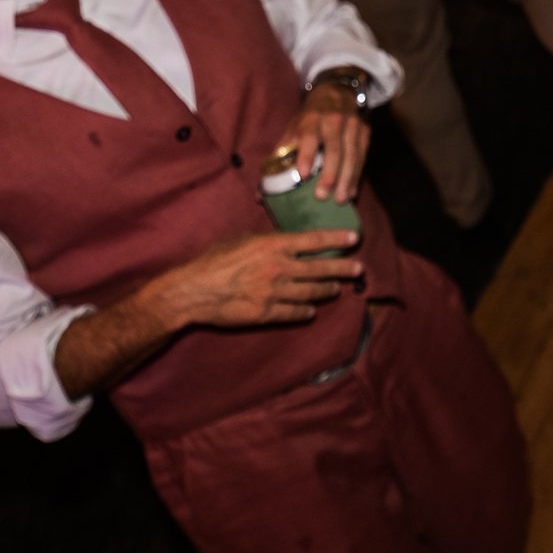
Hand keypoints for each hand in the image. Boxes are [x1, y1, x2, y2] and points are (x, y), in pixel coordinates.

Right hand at [145, 231, 363, 329]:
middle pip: (320, 268)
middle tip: (359, 269)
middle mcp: (279, 268)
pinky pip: (293, 313)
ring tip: (338, 288)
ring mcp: (274, 293)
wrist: (193, 291)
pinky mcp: (266, 314)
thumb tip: (285, 239)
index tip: (354, 238)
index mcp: (273, 245)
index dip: (336, 239)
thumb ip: (267, 240)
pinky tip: (312, 311)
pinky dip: (305, 312)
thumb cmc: (213, 260)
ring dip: (327, 290)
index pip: (314, 240)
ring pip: (311, 292)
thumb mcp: (241, 239)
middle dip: (342, 268)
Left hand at [280, 81, 370, 202]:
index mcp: (311, 120)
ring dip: (346, 178)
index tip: (304, 174)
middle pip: (334, 149)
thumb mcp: (293, 129)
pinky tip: (351, 191)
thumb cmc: (310, 117)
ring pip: (351, 154)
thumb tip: (261, 194)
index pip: (309, 137)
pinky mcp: (365, 131)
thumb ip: (279, 158)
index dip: (306, 155)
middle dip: (330, 174)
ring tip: (340, 200)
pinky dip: (356, 175)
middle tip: (323, 196)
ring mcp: (352, 125)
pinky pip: (362, 156)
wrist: (337, 91)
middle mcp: (333, 121)